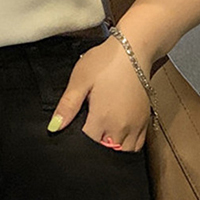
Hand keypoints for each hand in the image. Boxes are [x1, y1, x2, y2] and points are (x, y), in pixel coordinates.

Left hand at [47, 36, 152, 151]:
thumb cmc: (105, 62)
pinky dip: (127, 145)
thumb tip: (54, 127)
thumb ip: (67, 106)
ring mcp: (136, 124)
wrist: (133, 49)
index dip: (79, 141)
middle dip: (95, 146)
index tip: (76, 130)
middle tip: (88, 129)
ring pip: (123, 151)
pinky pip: (137, 144)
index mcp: (102, 118)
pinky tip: (117, 133)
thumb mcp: (79, 80)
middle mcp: (121, 126)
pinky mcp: (145, 119)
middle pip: (105, 151)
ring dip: (111, 148)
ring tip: (101, 133)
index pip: (88, 144)